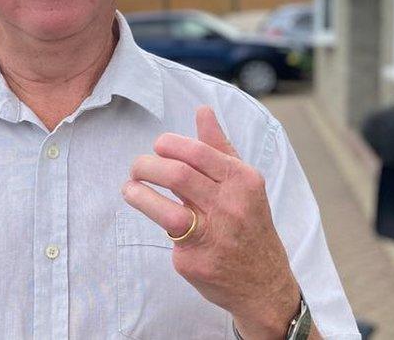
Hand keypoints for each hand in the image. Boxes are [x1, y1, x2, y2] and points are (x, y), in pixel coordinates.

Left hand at [121, 106, 299, 338]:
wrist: (264, 283)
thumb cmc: (249, 224)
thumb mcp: (244, 183)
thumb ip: (218, 147)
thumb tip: (202, 110)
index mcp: (243, 181)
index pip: (197, 152)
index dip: (168, 145)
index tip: (157, 148)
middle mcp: (231, 207)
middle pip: (177, 175)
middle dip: (146, 166)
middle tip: (137, 168)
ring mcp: (214, 236)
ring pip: (166, 209)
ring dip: (138, 194)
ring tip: (130, 188)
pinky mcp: (196, 260)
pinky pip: (167, 234)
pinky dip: (155, 220)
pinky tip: (152, 214)